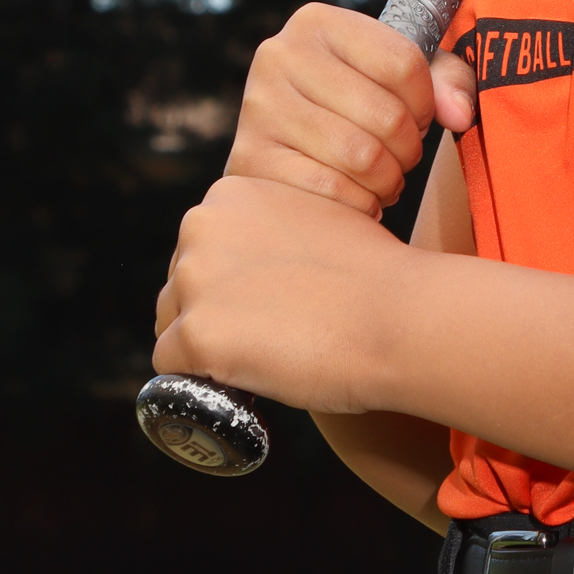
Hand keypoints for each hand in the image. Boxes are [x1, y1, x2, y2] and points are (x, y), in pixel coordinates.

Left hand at [154, 174, 426, 413]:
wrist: (402, 316)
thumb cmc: (376, 277)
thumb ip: (273, 232)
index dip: (233, 282)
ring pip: (173, 325)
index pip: (202, 248)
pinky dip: (202, 380)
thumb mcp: (317, 220)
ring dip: (209, 345)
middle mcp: (200, 226)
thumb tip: (254, 268)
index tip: (270, 302)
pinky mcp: (197, 335)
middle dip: (215, 312)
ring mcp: (195, 281)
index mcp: (229, 193)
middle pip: (181, 285)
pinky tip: (246, 378)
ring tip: (266, 354)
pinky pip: (171, 368)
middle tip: (271, 333)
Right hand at [223, 2, 477, 214]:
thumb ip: (448, 81)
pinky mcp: (249, 159)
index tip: (420, 117)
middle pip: (386, 115)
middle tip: (402, 157)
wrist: (285, 148)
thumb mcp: (404, 77)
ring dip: (389, 180)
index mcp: (317, 22)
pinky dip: (360, 204)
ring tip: (384, 178)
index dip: (427, 102)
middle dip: (409, 148)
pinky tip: (357, 197)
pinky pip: (332, 191)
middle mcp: (278, 55)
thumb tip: (460, 115)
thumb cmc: (356, 105)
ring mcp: (259, 108)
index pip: (404, 63)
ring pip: (362, 157)